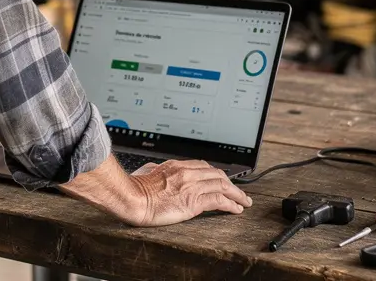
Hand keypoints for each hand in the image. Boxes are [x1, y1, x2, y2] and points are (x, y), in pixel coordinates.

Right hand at [124, 160, 252, 226]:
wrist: (131, 198)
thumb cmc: (133, 188)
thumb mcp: (145, 171)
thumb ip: (153, 170)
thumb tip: (154, 170)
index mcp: (175, 166)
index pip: (203, 166)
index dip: (216, 174)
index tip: (222, 180)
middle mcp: (186, 173)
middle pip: (217, 174)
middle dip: (232, 183)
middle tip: (239, 192)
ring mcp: (191, 187)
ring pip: (223, 186)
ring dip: (236, 194)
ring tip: (244, 201)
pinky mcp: (193, 202)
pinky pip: (219, 201)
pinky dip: (231, 204)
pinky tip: (236, 209)